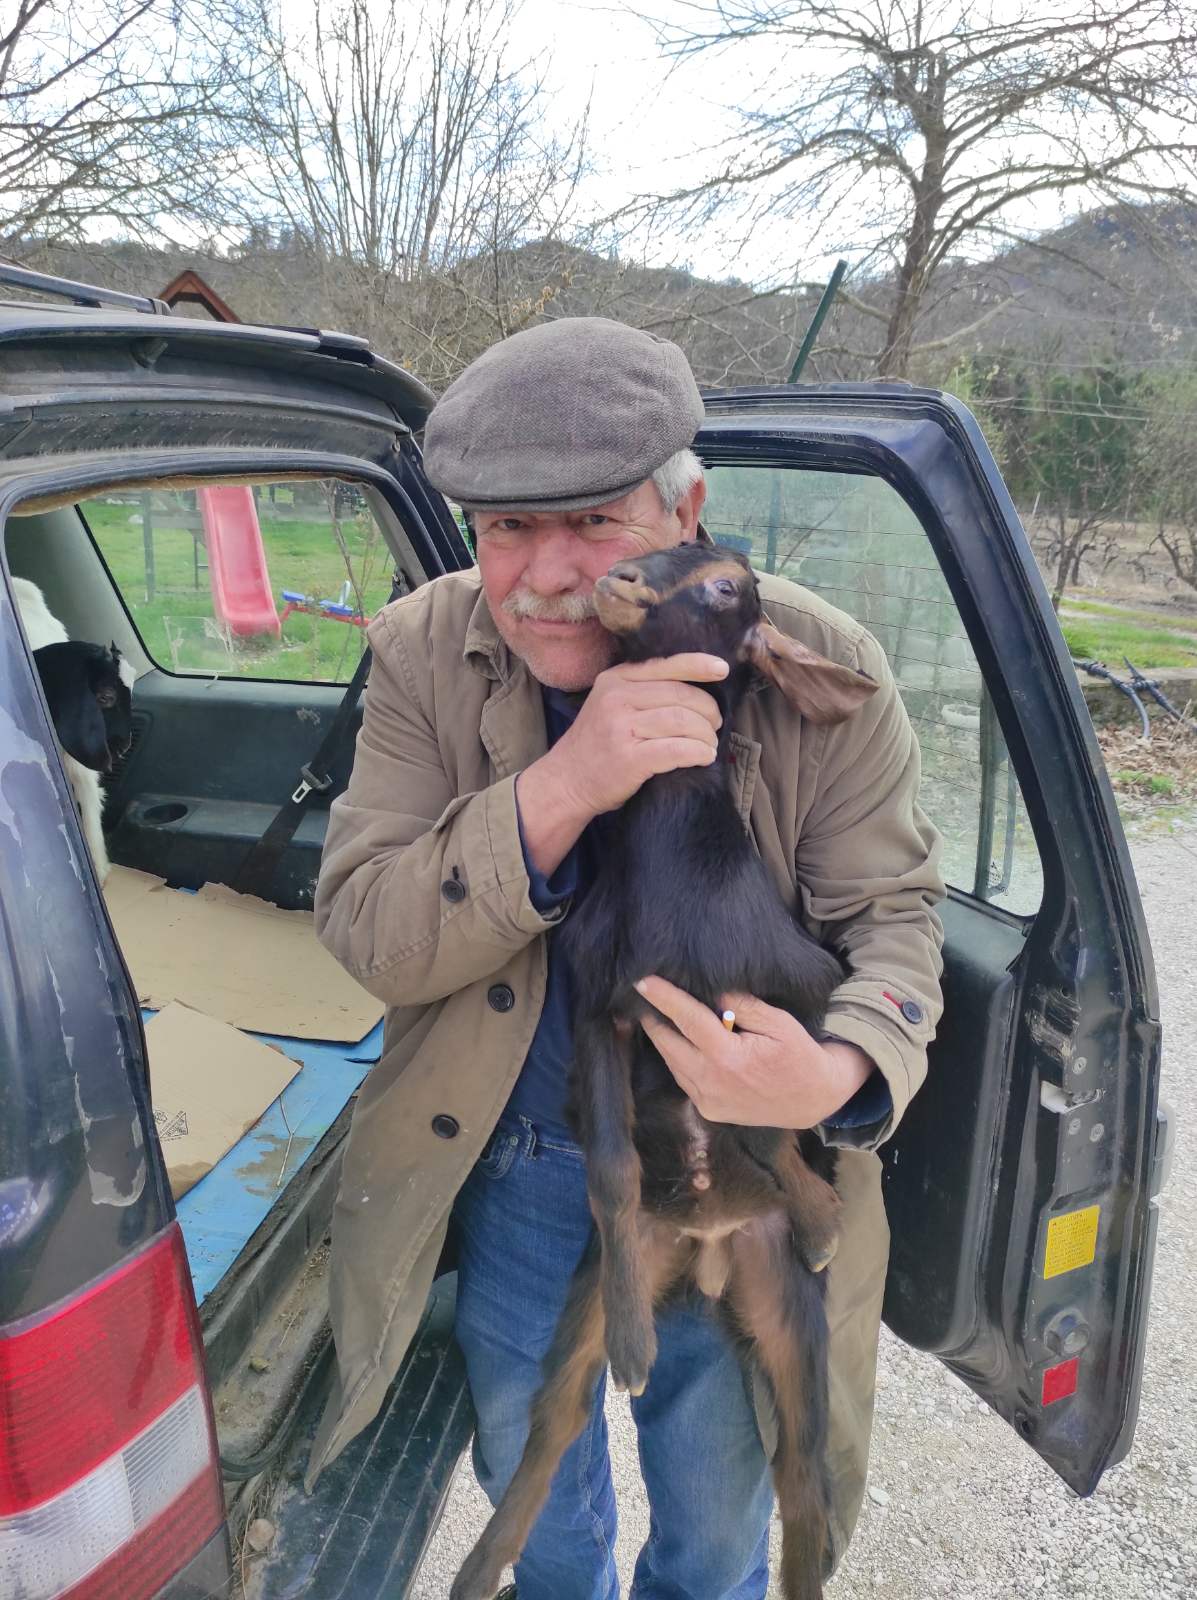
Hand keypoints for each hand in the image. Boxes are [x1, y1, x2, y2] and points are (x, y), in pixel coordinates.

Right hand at [516, 654, 727, 875]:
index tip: (722, 669)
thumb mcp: (610, 704)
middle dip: (708, 711)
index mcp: (615, 679)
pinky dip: (698, 752)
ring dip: (706, 735)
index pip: (665, 665)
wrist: (566, 781)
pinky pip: (677, 749)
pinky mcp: (629, 758)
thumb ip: (641, 691)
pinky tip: (703, 757)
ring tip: (709, 744)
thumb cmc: (596, 745)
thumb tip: (695, 687)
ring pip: (683, 721)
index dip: (698, 665)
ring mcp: (621, 728)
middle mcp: (617, 698)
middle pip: (681, 695)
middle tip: (715, 725)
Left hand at [634, 977, 873, 1128]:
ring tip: (657, 1013)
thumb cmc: (798, 1055)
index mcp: (728, 1058)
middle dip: (653, 1018)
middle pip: (668, 1043)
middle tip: (642, 995)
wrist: (813, 1100)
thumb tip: (710, 990)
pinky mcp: (708, 1111)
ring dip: (663, 1038)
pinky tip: (679, 1041)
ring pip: (672, 1063)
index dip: (664, 998)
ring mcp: (707, 1101)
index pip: (687, 1020)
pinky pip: (683, 1078)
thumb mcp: (777, 1023)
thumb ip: (742, 1005)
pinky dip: (677, 1058)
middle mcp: (711, 1083)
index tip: (642, 981)